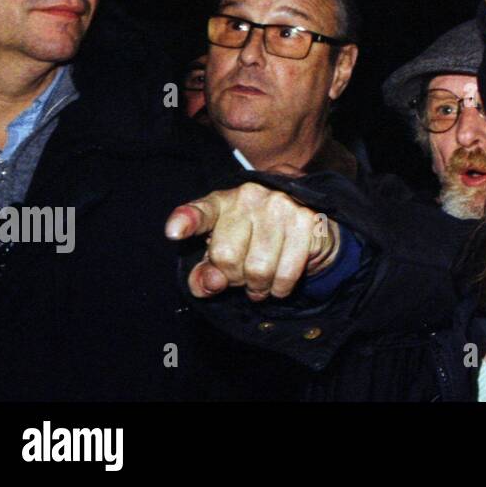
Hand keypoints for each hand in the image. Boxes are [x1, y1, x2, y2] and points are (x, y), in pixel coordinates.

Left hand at [165, 178, 340, 300]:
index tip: (174, 232)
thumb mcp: (225, 252)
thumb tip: (209, 284)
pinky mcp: (308, 222)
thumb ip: (206, 271)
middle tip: (243, 274)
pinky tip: (279, 282)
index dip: (186, 222)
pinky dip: (279, 288)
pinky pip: (285, 275)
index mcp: (224, 201)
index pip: (201, 212)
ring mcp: (282, 206)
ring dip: (258, 288)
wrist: (311, 226)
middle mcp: (252, 197)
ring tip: (261, 281)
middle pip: (226, 256)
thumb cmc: (257, 239)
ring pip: (257, 270)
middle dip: (233, 277)